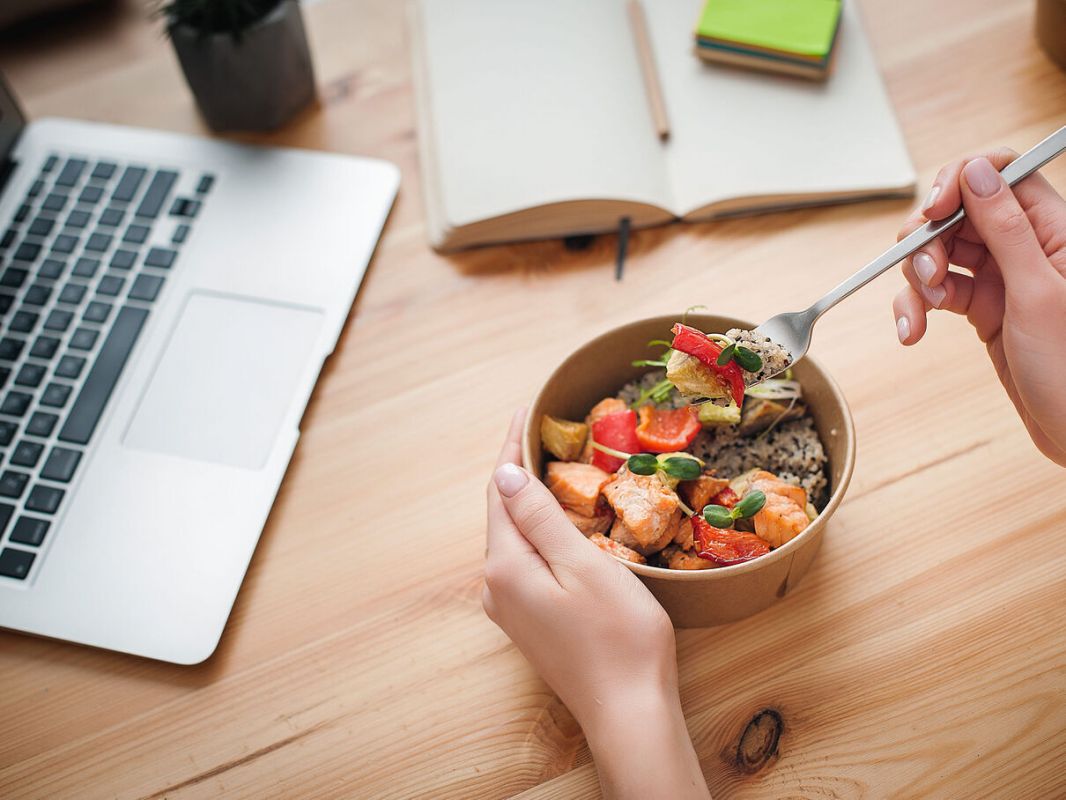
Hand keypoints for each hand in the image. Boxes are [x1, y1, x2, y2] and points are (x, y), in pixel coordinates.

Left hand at [484, 410, 709, 799]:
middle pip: (501, 512)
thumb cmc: (618, 637)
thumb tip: (507, 474)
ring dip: (527, 499)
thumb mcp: (584, 566)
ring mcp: (509, 608)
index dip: (512, 446)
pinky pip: (523, 559)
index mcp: (505, 567)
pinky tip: (556, 519)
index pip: (501, 490)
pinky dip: (536, 529)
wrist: (628, 711)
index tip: (527, 409)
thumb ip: (542, 519)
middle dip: (517, 468)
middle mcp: (496, 587)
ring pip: (511, 536)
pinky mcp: (527, 621)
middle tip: (541, 427)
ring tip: (550, 460)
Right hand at [893, 151, 1065, 465]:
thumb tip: (977, 171)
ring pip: (940, 253)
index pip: (1001, 174)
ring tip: (921, 313)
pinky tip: (912, 331)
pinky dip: (916, 309)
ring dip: (917, 280)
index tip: (932, 211)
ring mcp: (1002, 277)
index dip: (959, 182)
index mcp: (1053, 230)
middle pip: (959, 213)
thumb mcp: (1037, 293)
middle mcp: (1025, 247)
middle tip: (926, 275)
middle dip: (928, 241)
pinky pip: (937, 292)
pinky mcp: (982, 307)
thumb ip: (1006, 229)